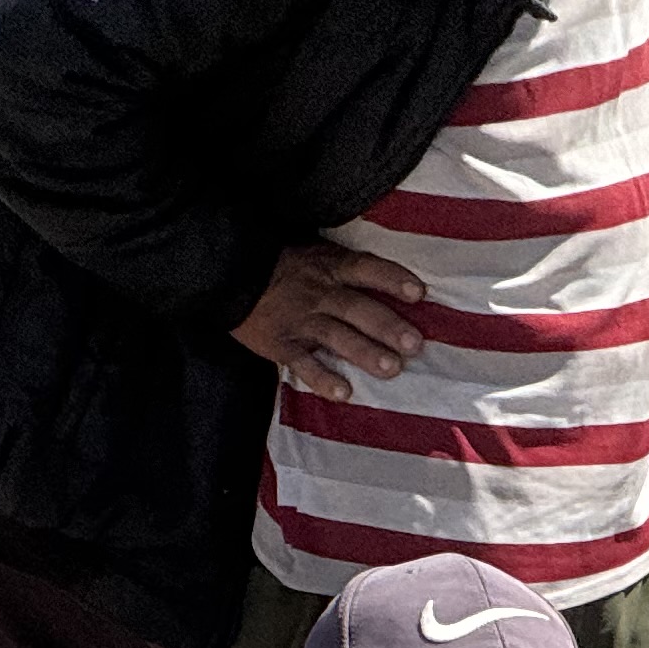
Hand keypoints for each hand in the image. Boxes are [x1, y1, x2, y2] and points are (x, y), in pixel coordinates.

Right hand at [236, 242, 427, 403]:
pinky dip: (323, 379)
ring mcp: (300, 321)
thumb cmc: (280, 265)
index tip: (419, 293)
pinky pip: (304, 364)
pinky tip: (345, 394)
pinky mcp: (282, 345)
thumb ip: (343, 268)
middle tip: (415, 344)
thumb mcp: (314, 253)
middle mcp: (318, 294)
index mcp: (328, 267)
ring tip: (392, 369)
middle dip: (388, 327)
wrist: (229, 275)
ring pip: (337, 337)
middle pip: (358, 309)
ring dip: (366, 353)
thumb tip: (384, 281)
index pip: (365, 269)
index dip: (392, 279)